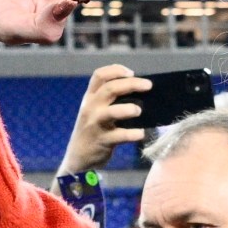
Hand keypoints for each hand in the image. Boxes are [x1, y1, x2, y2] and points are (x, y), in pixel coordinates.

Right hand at [52, 65, 151, 193]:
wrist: (79, 157)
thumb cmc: (94, 129)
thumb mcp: (95, 110)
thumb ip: (110, 99)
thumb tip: (140, 88)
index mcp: (90, 97)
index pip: (99, 75)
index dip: (116, 70)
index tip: (132, 72)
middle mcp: (91, 107)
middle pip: (109, 88)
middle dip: (131, 84)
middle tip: (148, 85)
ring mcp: (95, 124)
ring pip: (111, 112)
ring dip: (127, 109)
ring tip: (139, 111)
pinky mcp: (102, 141)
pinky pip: (119, 136)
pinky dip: (132, 134)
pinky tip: (141, 133)